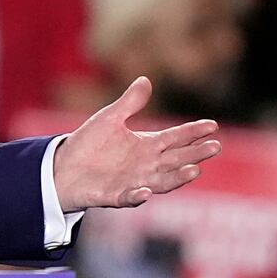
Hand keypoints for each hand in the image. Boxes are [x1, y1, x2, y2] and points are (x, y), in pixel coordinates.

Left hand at [52, 76, 222, 214]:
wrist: (62, 167)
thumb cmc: (88, 144)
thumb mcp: (108, 119)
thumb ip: (129, 104)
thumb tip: (145, 79)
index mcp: (146, 146)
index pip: (175, 138)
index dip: (193, 132)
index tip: (212, 125)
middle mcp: (146, 166)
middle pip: (176, 159)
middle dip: (195, 154)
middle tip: (214, 146)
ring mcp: (133, 182)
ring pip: (162, 182)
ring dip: (178, 178)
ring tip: (194, 170)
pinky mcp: (114, 196)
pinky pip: (128, 198)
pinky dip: (137, 196)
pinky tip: (145, 191)